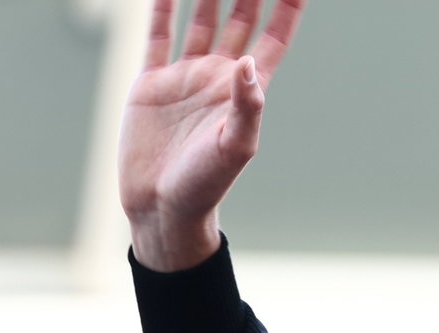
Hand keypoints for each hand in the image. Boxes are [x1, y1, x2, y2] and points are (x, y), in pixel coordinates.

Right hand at [118, 0, 303, 270]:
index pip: (273, 37)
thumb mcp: (234, 147)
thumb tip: (247, 64)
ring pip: (201, 18)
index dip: (287, 8)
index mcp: (247, 90)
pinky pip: (158, 34)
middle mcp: (219, 76)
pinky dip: (161, 7)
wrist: (161, 206)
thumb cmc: (206, 184)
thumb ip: (246, 106)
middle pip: (240, 18)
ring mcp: (186, 76)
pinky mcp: (151, 82)